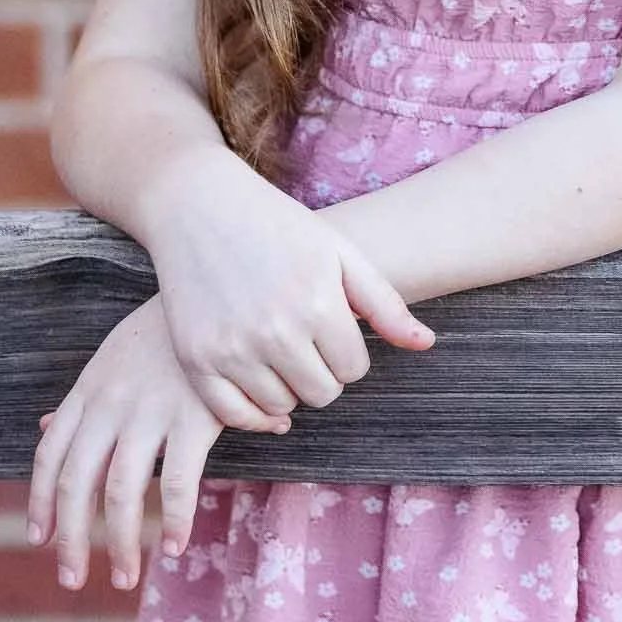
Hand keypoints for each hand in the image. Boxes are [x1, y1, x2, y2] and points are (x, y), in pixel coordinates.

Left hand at [26, 292, 261, 591]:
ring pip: (121, 493)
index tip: (41, 540)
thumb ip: (81, 399)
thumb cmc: (164, 329)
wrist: (214, 289)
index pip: (51, 456)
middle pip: (77, 484)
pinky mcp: (196, 418)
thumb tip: (45, 426)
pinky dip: (173, 521)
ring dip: (119, 543)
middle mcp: (111, 405)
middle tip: (73, 580)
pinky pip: (177, 483)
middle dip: (72, 540)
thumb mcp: (110, 357)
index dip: (41, 502)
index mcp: (89, 391)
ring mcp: (151, 412)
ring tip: (124, 576)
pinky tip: (174, 545)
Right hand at [145, 175, 435, 428]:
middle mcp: (276, 331)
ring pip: (281, 408)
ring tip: (278, 350)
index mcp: (318, 303)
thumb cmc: (277, 226)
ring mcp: (232, 348)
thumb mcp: (339, 252)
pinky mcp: (196, 359)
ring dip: (286, 388)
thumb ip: (384, 303)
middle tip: (305, 341)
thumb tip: (426, 344)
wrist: (199, 205)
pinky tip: (259, 386)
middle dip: (321, 373)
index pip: (353, 369)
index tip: (330, 330)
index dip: (347, 353)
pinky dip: (251, 411)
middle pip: (321, 394)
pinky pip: (234, 416)